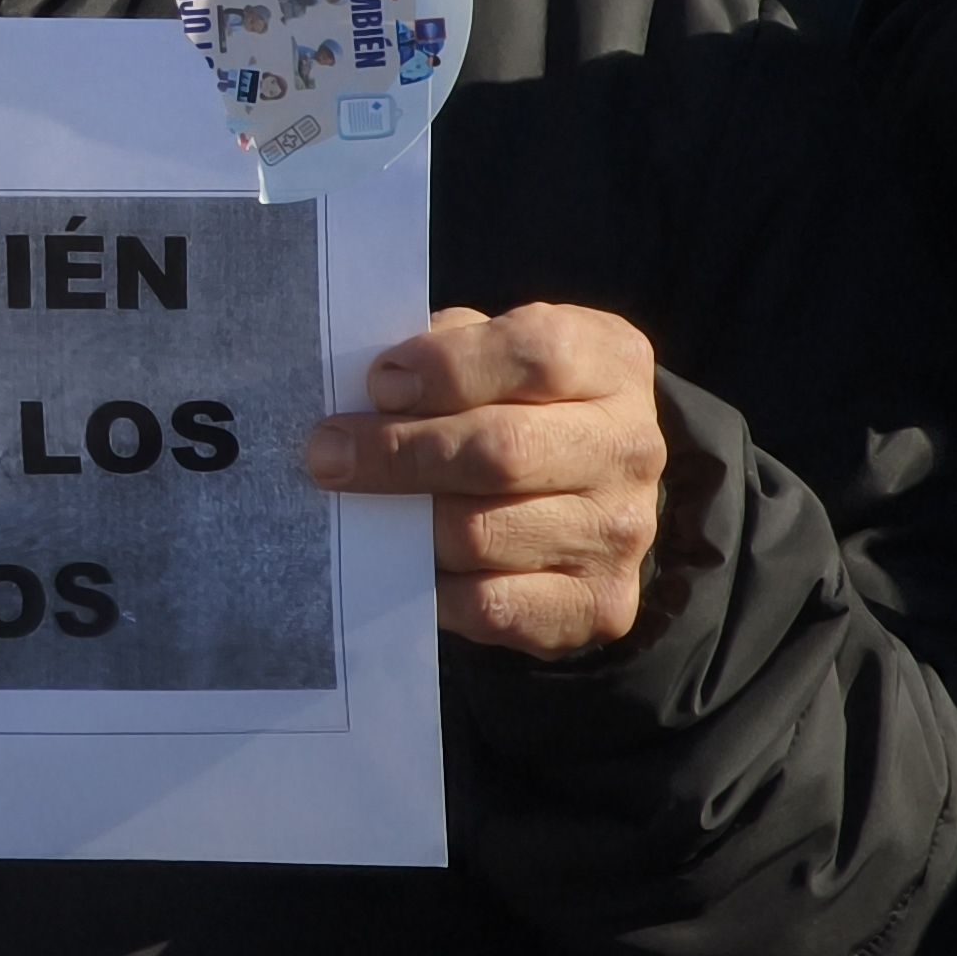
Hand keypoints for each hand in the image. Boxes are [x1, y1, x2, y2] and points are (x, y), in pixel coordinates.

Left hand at [304, 304, 666, 656]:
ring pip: (482, 533)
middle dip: (398, 452)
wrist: (586, 497)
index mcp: (611, 363)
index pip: (537, 355)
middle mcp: (630, 447)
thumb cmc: (514, 404)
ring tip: (359, 505)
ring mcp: (620, 533)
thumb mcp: (492, 351)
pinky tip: (404, 559)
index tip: (379, 383)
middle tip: (326, 453)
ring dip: (403, 521)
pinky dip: (433, 585)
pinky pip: (490, 604)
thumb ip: (445, 351)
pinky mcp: (597, 604)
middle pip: (502, 450)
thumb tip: (374, 391)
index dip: (447, 367)